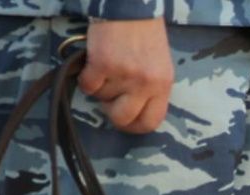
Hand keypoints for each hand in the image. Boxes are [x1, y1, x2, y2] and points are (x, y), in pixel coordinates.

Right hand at [78, 19, 173, 133]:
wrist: (130, 7)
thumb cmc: (145, 35)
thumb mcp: (160, 66)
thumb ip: (151, 89)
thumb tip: (134, 111)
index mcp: (163, 85)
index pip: (151, 122)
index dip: (134, 127)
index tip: (125, 122)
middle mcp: (146, 84)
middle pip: (122, 118)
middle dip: (111, 112)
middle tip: (109, 97)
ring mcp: (124, 75)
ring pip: (102, 99)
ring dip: (100, 86)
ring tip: (108, 66)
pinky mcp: (102, 64)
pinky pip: (87, 86)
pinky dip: (86, 76)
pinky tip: (95, 62)